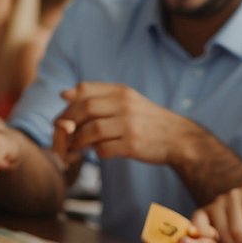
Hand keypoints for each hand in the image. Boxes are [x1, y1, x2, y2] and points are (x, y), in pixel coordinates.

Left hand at [54, 82, 185, 164]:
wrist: (178, 138)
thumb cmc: (147, 121)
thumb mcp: (127, 101)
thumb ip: (98, 97)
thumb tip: (63, 94)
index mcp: (121, 91)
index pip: (84, 90)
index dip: (68, 104)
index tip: (64, 118)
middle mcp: (125, 104)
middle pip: (84, 109)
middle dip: (68, 124)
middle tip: (64, 136)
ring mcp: (129, 125)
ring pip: (90, 131)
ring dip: (78, 142)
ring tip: (75, 149)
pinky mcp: (132, 145)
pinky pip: (103, 149)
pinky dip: (95, 153)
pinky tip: (98, 152)